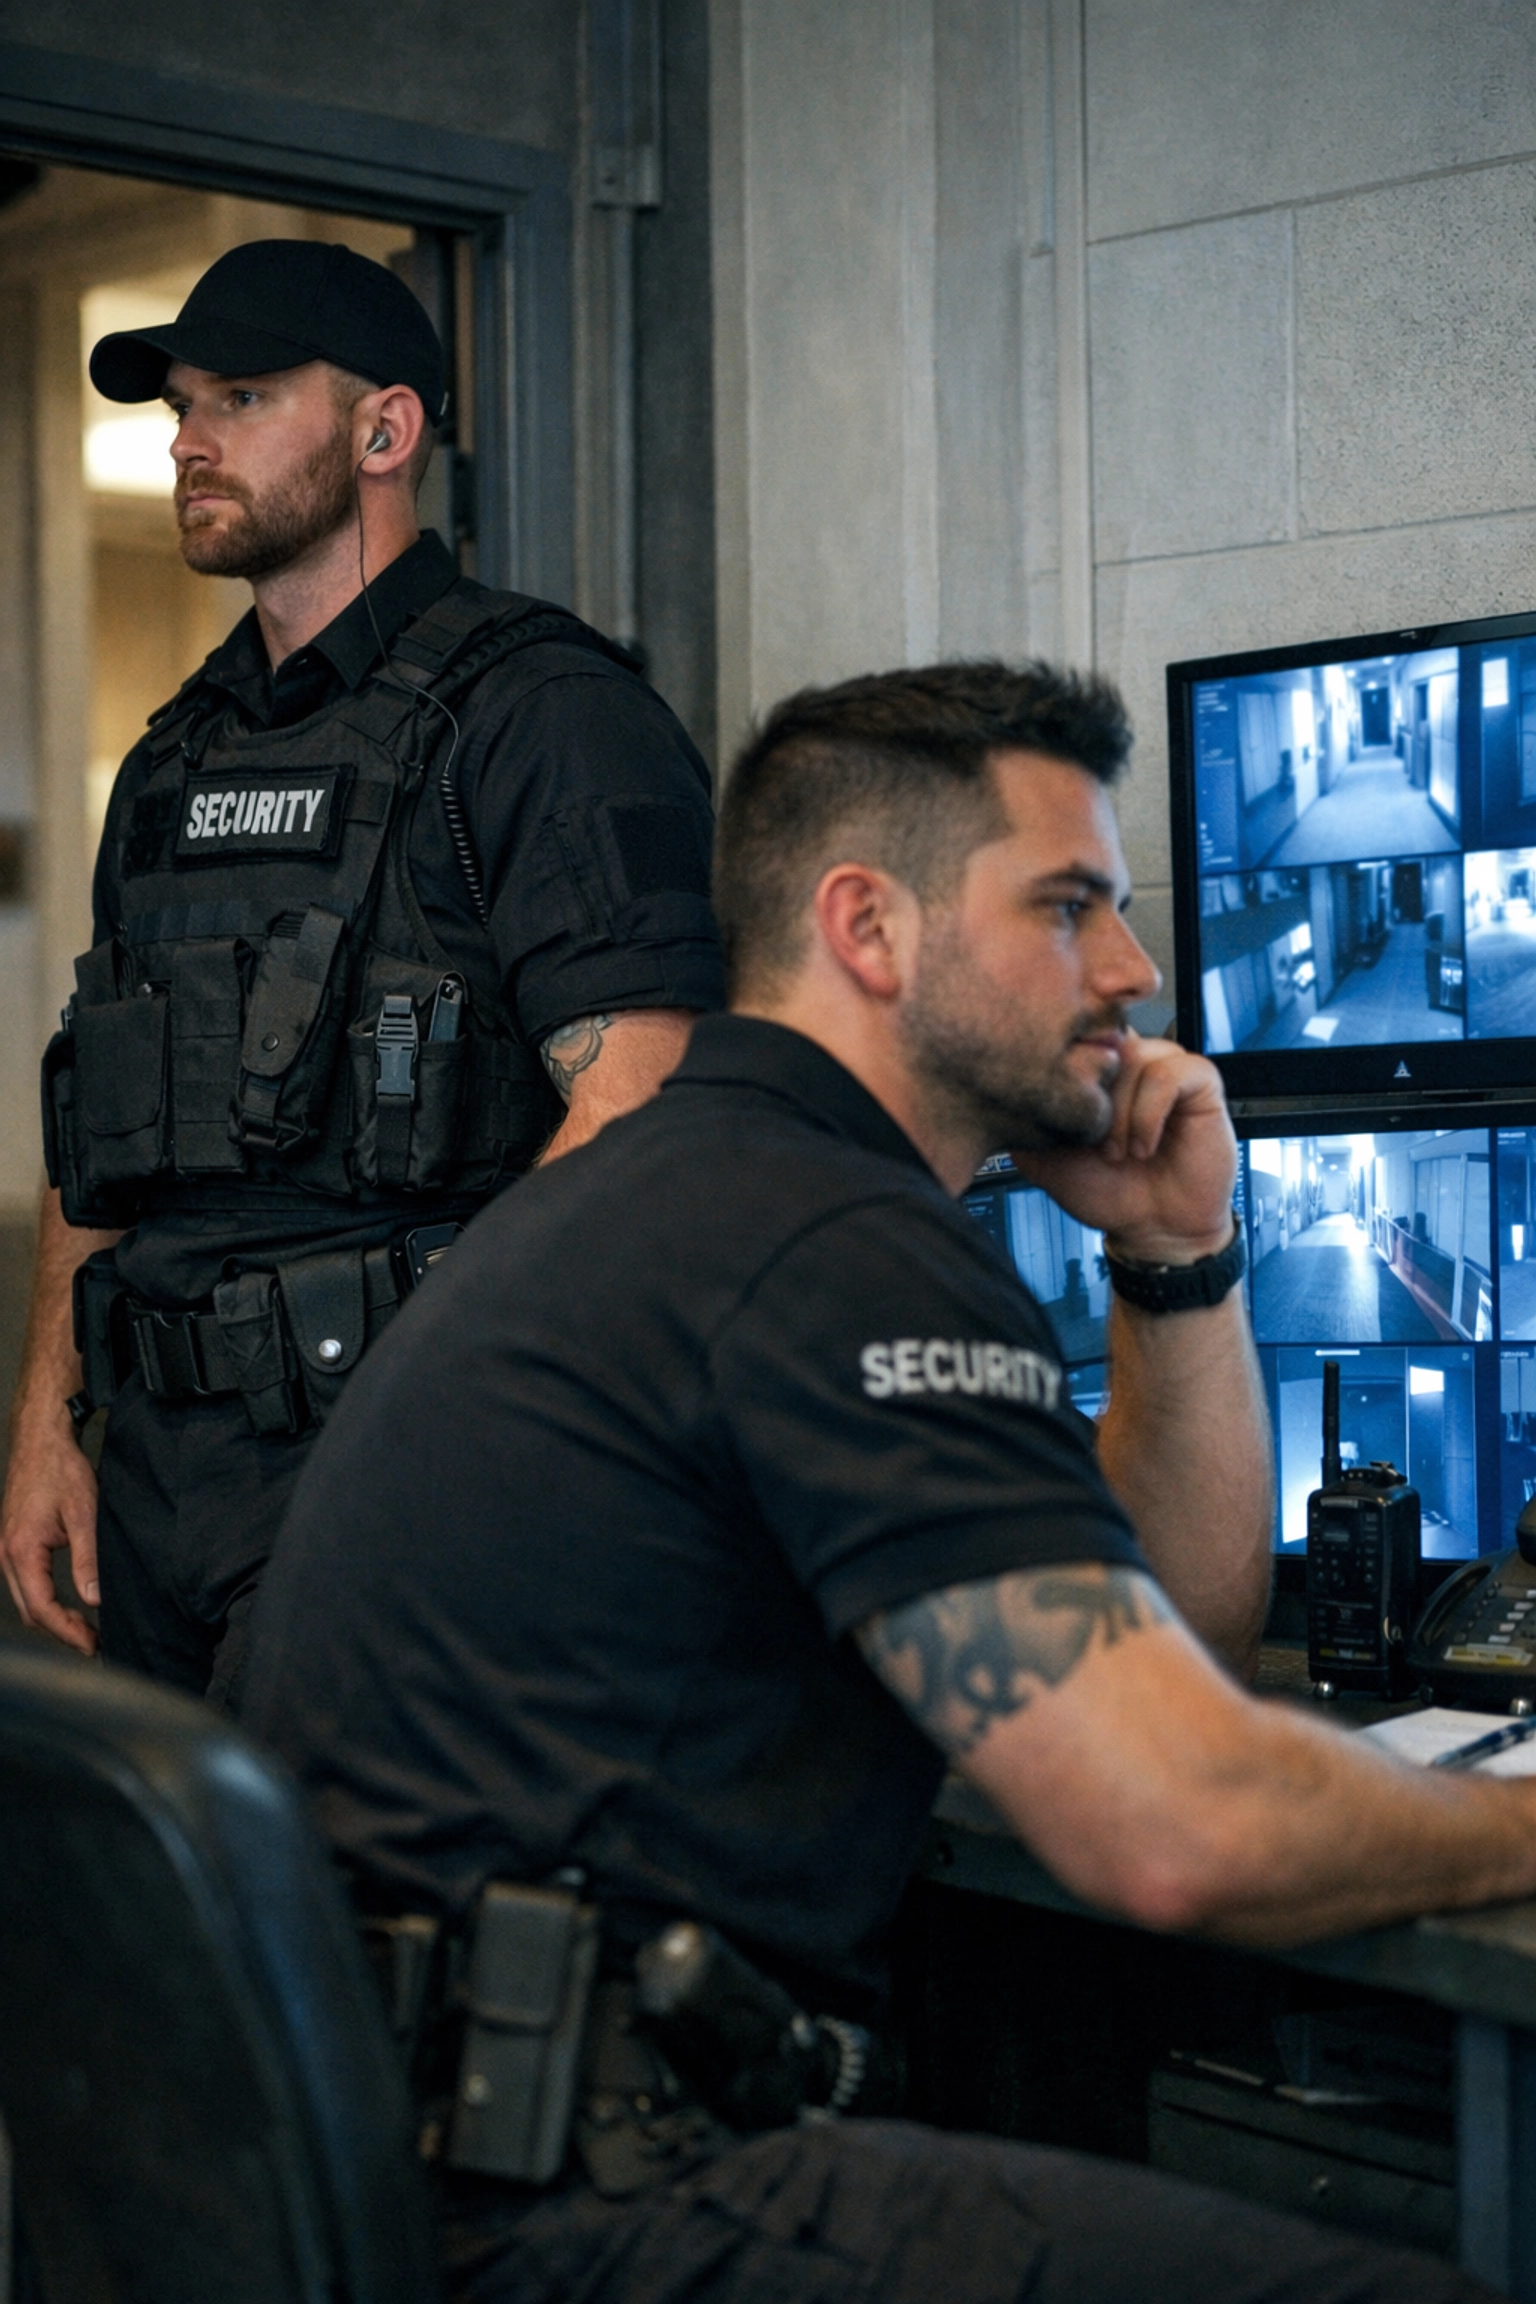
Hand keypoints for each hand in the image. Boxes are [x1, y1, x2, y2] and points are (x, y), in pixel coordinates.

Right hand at [0, 1399, 100, 1654]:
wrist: (42, 1439)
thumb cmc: (62, 1470)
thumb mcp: (84, 1515)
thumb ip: (88, 1560)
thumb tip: (94, 1601)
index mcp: (21, 1552)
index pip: (42, 1610)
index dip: (69, 1633)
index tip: (94, 1645)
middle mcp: (5, 1555)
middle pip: (30, 1611)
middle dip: (61, 1632)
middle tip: (94, 1642)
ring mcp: (5, 1549)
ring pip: (25, 1600)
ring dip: (52, 1617)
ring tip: (85, 1627)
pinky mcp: (11, 1542)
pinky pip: (24, 1583)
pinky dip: (44, 1599)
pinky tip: (68, 1602)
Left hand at [1010, 1034, 1235, 1263]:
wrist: (1154, 1229)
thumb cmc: (1108, 1191)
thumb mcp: (1043, 1158)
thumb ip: (1019, 1121)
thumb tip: (987, 1092)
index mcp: (1094, 1070)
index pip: (1070, 1037)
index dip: (1063, 1072)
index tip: (1062, 1117)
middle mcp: (1128, 1060)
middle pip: (1099, 1045)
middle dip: (1090, 1101)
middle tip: (1091, 1144)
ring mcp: (1165, 1066)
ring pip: (1132, 1059)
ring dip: (1119, 1114)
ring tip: (1119, 1153)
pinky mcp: (1200, 1082)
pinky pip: (1168, 1075)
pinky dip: (1148, 1115)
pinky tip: (1143, 1146)